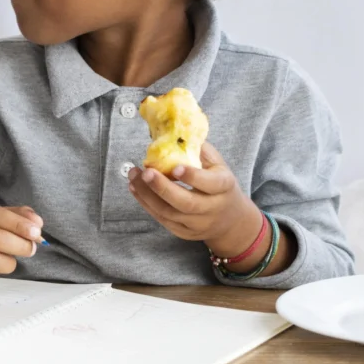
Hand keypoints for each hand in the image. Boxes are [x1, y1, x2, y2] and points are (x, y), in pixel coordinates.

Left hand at [128, 142, 261, 252]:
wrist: (230, 220)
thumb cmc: (219, 184)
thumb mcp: (217, 164)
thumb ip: (197, 149)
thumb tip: (171, 131)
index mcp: (224, 187)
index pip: (210, 183)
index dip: (193, 176)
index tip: (175, 167)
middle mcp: (212, 209)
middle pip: (186, 203)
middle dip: (162, 188)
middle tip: (145, 172)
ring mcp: (198, 224)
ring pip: (169, 213)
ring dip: (147, 195)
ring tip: (133, 176)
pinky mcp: (184, 233)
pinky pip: (163, 220)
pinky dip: (146, 204)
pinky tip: (135, 189)